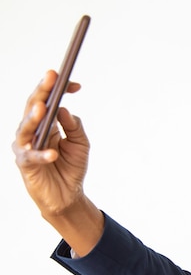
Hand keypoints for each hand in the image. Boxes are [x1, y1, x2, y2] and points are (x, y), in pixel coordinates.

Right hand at [13, 70, 102, 255]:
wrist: (67, 195)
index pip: (49, 100)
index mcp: (46, 123)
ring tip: (42, 109)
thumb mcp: (80, 144)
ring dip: (33, 118)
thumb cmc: (71, 167)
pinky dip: (41, 154)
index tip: (75, 84)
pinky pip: (31, 157)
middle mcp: (32, 131)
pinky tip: (53, 153)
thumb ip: (75, 127)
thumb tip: (66, 110)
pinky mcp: (25, 164)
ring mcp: (26, 146)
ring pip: (25, 127)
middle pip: (33, 107)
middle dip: (42, 92)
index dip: (59, 90)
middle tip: (51, 79)